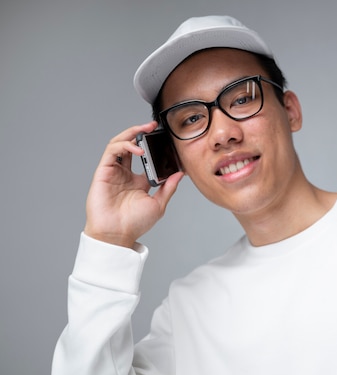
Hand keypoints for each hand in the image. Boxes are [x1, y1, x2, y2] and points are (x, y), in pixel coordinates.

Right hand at [84, 122, 183, 247]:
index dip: (152, 146)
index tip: (164, 139)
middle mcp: (124, 174)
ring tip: (144, 130)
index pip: (144, 157)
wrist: (117, 235)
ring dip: (131, 134)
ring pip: (118, 144)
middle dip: (140, 132)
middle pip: (130, 145)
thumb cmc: (135, 224)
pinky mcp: (103, 172)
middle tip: (152, 125)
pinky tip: (137, 150)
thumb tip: (180, 174)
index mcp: (138, 181)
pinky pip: (111, 152)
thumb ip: (169, 188)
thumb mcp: (158, 204)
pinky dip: (124, 146)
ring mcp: (113, 172)